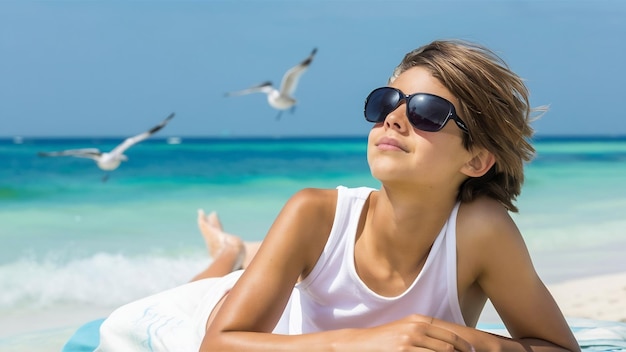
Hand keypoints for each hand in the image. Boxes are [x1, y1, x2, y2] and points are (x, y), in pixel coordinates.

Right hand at [333, 315, 473, 351]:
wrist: (362, 343)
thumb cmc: (386, 339)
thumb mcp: (406, 329)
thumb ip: (426, 332)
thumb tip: (450, 343)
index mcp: (419, 320)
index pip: (450, 333)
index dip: (466, 345)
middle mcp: (416, 328)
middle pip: (450, 344)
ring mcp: (410, 341)